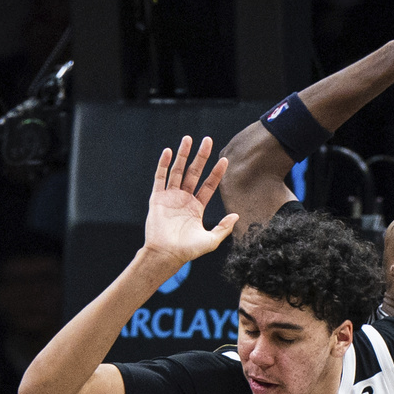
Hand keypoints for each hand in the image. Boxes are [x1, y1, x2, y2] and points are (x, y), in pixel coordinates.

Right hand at [144, 136, 237, 263]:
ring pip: (177, 171)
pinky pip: (160, 177)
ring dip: (182, 155)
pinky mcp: (157, 198)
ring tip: (188, 139)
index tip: (225, 160)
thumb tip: (237, 215)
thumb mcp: (211, 240)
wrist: (165, 255)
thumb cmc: (187, 251)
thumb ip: (224, 228)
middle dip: (201, 157)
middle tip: (207, 140)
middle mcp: (184, 199)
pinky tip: (169, 152)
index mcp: (197, 207)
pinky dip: (164, 164)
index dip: (216, 173)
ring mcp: (170, 197)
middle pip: (194, 173)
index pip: (209, 185)